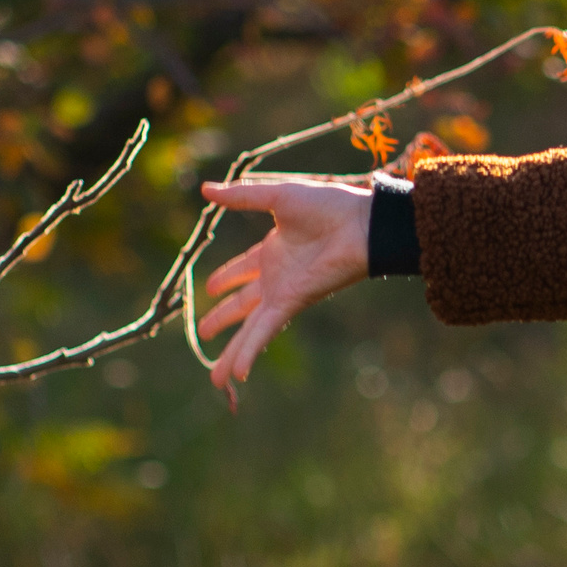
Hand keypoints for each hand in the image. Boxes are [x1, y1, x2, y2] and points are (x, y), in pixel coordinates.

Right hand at [197, 177, 375, 394]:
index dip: (225, 278)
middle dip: (223, 318)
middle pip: (243, 304)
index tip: (207, 289)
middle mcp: (278, 275)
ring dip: (232, 352)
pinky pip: (264, 331)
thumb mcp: (277, 197)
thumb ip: (242, 196)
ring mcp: (284, 292)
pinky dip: (250, 352)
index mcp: (274, 250)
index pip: (243, 269)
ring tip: (216, 378)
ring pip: (250, 328)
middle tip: (203, 333)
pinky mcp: (292, 302)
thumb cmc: (330, 206)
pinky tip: (237, 374)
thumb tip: (206, 188)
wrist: (363, 223)